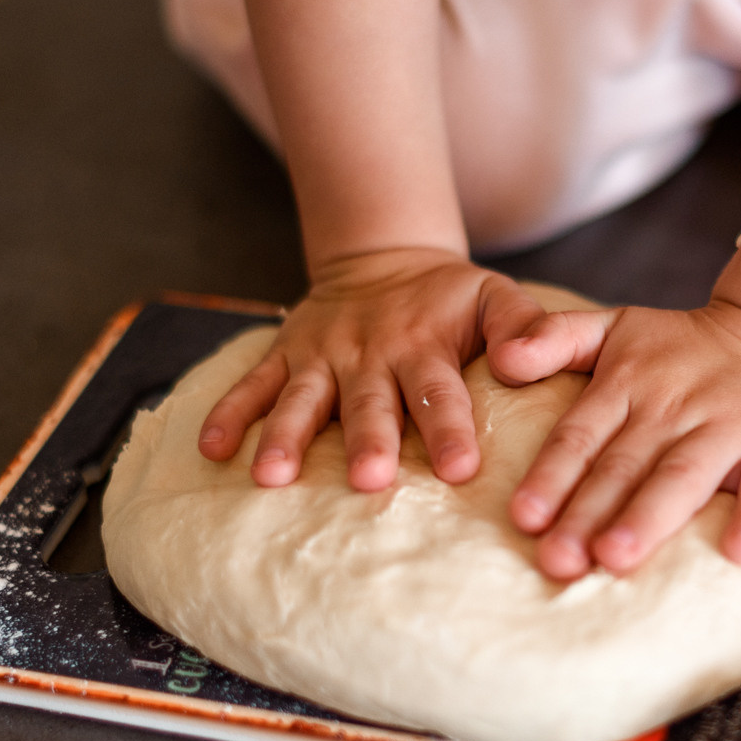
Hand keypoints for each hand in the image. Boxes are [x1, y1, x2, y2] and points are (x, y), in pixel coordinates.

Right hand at [199, 248, 545, 490]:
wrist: (384, 261)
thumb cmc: (450, 300)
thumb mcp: (496, 297)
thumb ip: (524, 327)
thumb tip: (527, 363)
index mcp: (425, 346)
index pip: (440, 391)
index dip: (449, 429)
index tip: (460, 469)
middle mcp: (369, 353)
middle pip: (369, 403)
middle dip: (367, 441)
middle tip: (368, 479)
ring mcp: (321, 357)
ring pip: (302, 400)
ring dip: (287, 437)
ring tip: (272, 477)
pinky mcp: (284, 356)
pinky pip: (252, 385)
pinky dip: (230, 414)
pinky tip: (212, 450)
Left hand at [490, 301, 740, 580]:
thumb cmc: (686, 348)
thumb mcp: (617, 326)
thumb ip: (556, 337)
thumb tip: (500, 358)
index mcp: (628, 385)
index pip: (580, 436)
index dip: (551, 476)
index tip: (524, 518)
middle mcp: (674, 407)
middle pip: (623, 466)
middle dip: (587, 513)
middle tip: (556, 561)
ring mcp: (732, 426)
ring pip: (684, 474)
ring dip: (650, 517)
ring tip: (617, 558)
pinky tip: (740, 551)